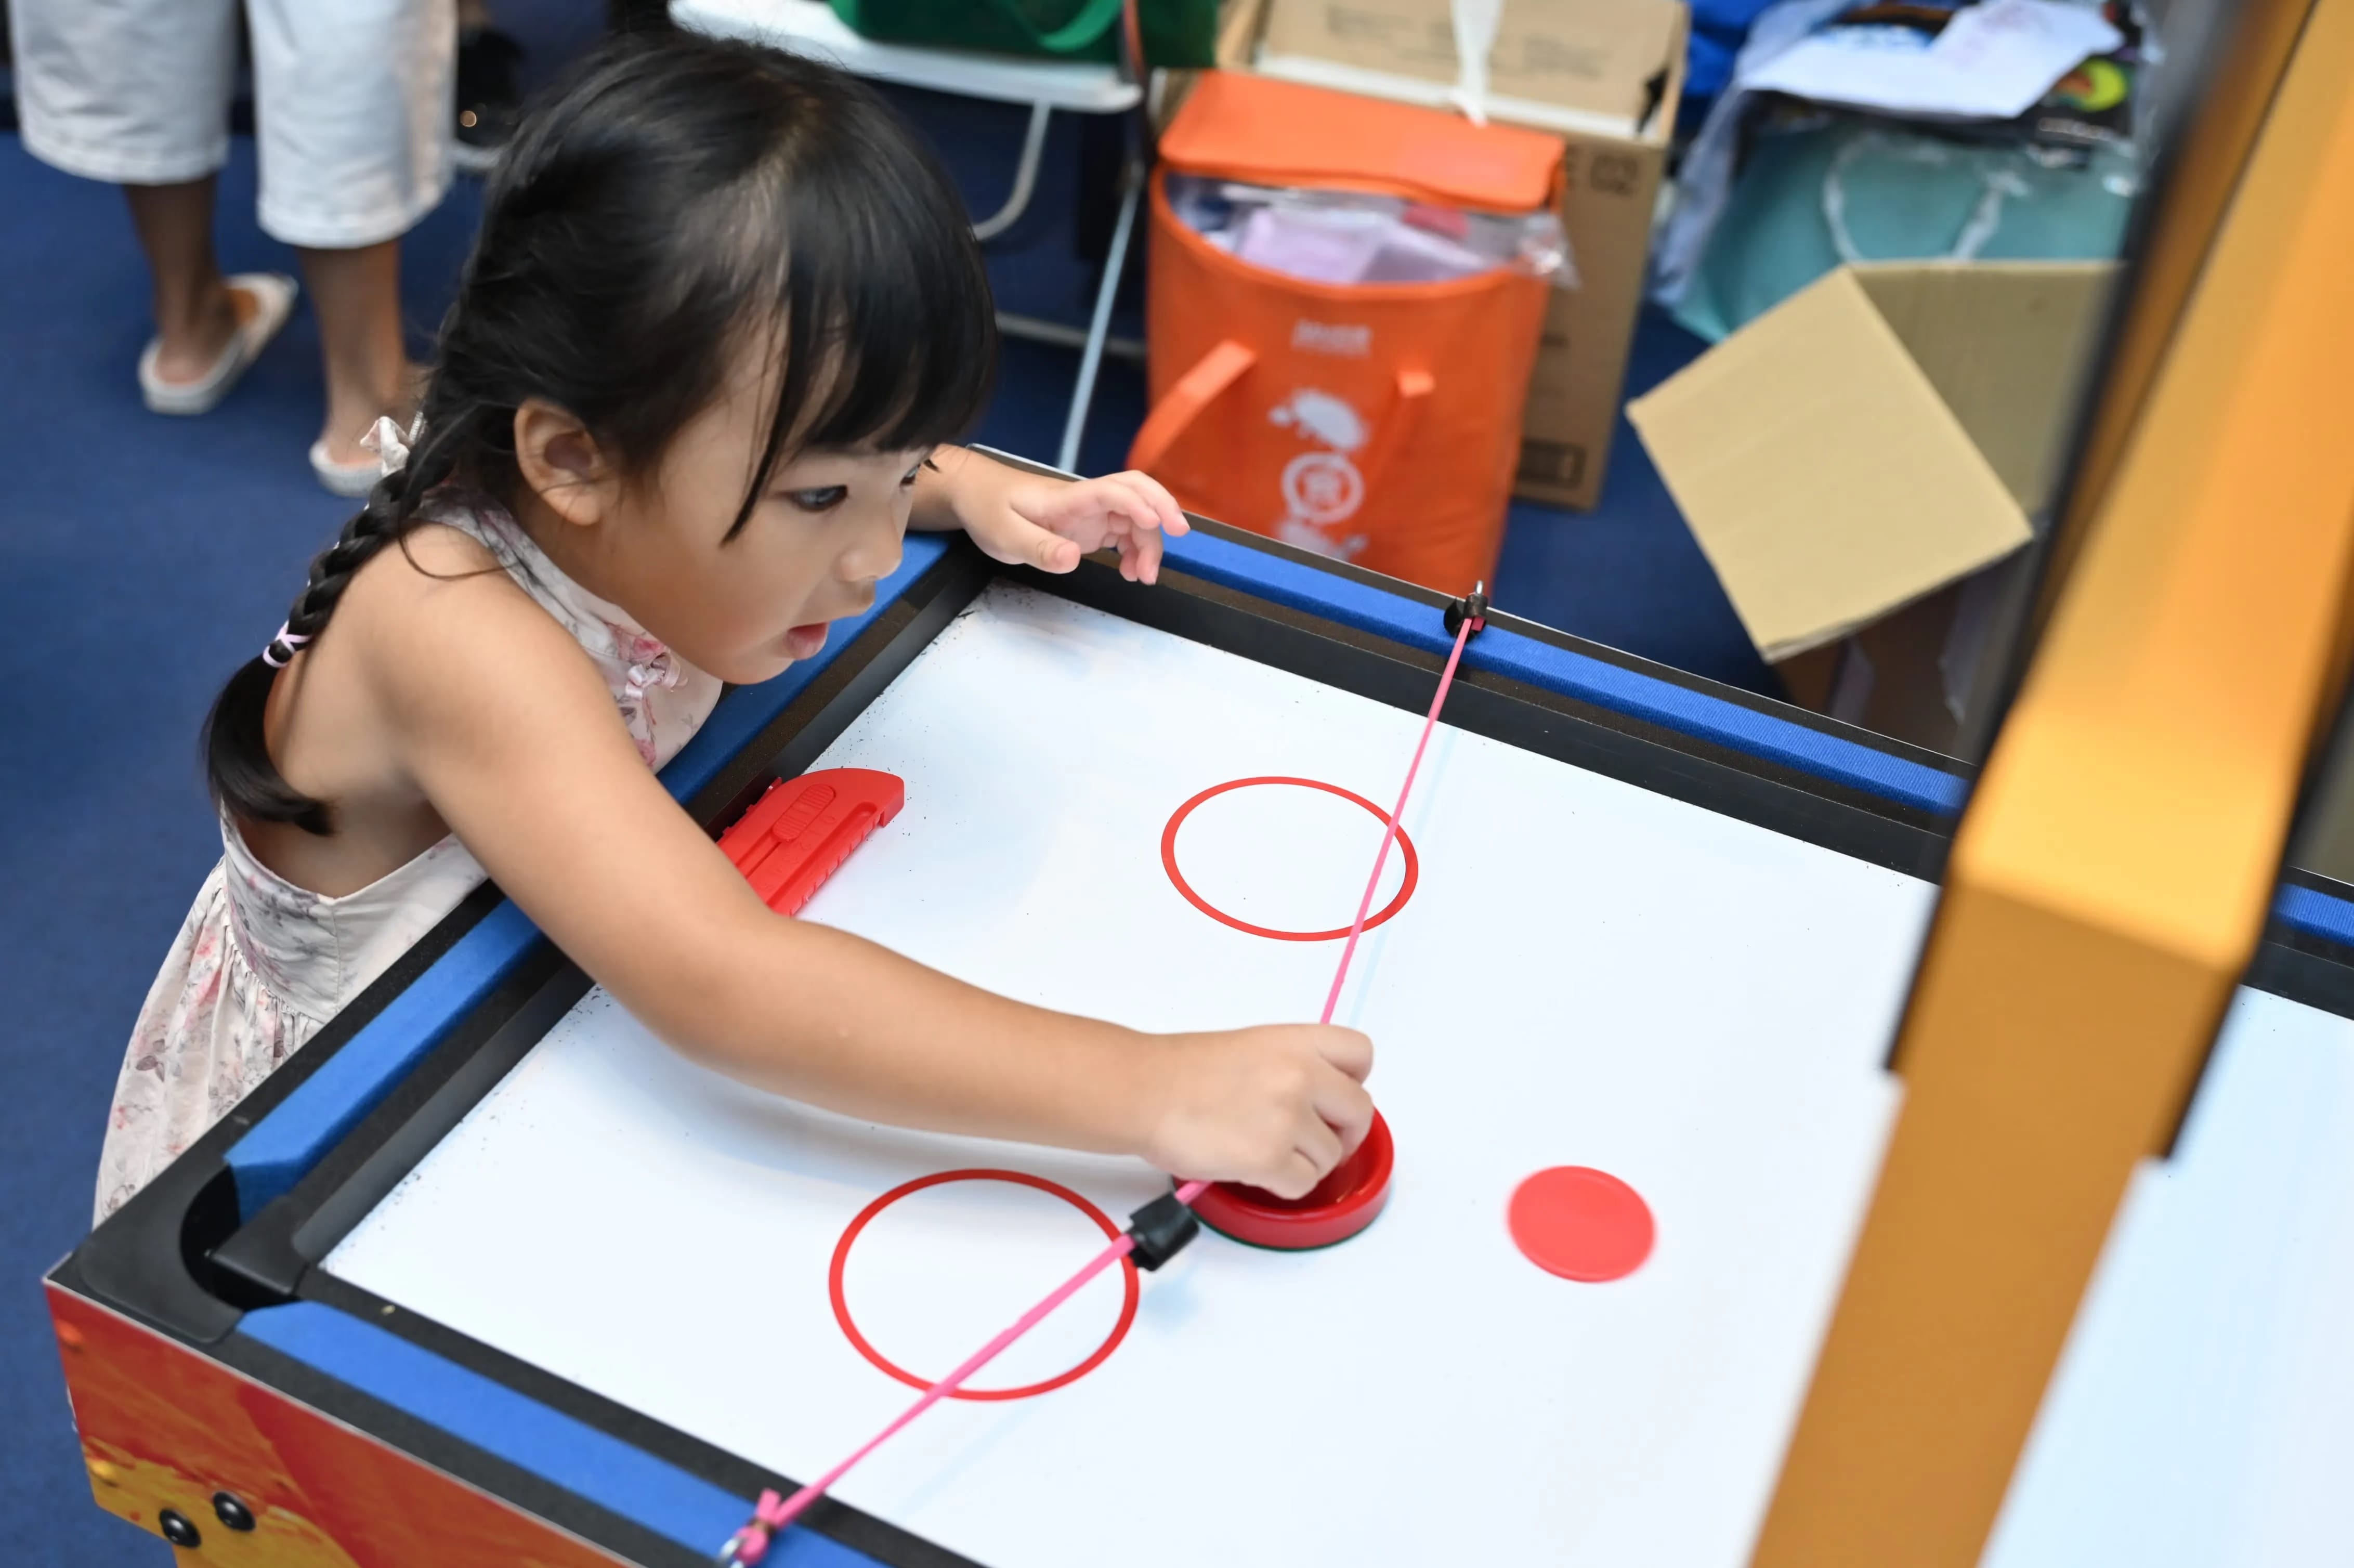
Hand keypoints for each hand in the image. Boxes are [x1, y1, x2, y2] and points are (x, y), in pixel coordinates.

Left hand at [942, 451, 1189, 584]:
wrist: (975, 495)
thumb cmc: (988, 508)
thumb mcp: (1004, 535)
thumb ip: (1038, 548)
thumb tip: (1073, 559)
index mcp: (1068, 498)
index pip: (1113, 491)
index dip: (1140, 504)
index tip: (1158, 526)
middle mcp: (1086, 501)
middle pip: (1137, 493)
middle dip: (1163, 508)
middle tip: (1179, 535)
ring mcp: (1090, 512)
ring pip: (1135, 517)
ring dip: (1149, 543)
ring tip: (1143, 577)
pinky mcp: (1088, 525)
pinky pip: (1124, 532)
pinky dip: (1135, 550)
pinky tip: (1130, 571)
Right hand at [1139, 1025, 1374, 1198]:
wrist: (1143, 1091)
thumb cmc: (1182, 1072)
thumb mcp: (1252, 1047)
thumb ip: (1294, 1065)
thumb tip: (1317, 1101)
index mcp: (1297, 1042)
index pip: (1361, 1054)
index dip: (1353, 1081)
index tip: (1334, 1098)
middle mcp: (1301, 1075)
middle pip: (1359, 1112)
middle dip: (1342, 1133)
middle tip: (1314, 1141)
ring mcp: (1288, 1118)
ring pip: (1330, 1156)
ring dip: (1305, 1162)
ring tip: (1265, 1152)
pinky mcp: (1270, 1158)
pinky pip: (1304, 1184)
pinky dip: (1284, 1185)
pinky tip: (1256, 1169)